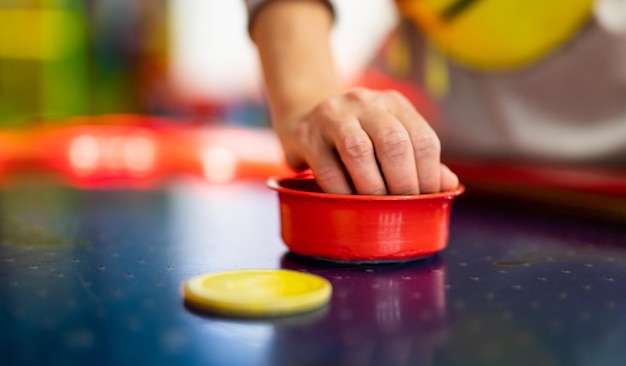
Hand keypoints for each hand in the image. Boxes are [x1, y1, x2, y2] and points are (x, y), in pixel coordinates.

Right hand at [276, 87, 458, 194]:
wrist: (302, 117)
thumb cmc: (355, 136)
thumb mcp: (388, 139)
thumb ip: (417, 159)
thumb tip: (449, 185)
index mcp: (394, 104)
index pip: (424, 139)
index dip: (429, 176)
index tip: (426, 201)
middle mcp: (366, 103)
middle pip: (394, 143)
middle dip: (403, 184)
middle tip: (401, 209)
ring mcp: (333, 115)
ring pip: (359, 152)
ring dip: (372, 188)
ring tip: (376, 208)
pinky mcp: (306, 134)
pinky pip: (328, 168)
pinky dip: (343, 192)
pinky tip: (349, 202)